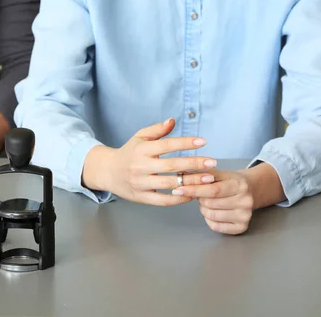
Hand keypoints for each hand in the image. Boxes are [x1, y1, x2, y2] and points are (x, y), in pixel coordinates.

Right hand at [82, 118, 216, 205]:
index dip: (185, 143)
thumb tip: (173, 120)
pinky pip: (163, 200)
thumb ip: (157, 130)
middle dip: (194, 164)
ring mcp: (141, 183)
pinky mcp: (142, 197)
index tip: (203, 141)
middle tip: (212, 162)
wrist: (108, 171)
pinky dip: (179, 199)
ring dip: (191, 182)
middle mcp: (141, 166)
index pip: (166, 145)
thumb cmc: (128, 152)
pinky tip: (192, 194)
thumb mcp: (139, 137)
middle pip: (171, 166)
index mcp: (142, 149)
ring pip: (170, 184)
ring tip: (208, 179)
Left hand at [172, 170, 253, 234]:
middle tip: (202, 195)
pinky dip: (209, 220)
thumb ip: (201, 174)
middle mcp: (245, 201)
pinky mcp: (241, 227)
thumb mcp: (219, 174)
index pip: (213, 190)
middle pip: (210, 203)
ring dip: (204, 209)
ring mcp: (245, 216)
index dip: (194, 190)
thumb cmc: (230, 181)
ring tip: (209, 202)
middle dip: (200, 199)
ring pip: (211, 215)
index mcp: (240, 185)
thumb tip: (182, 175)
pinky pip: (215, 226)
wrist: (250, 190)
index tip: (178, 190)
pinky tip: (214, 211)